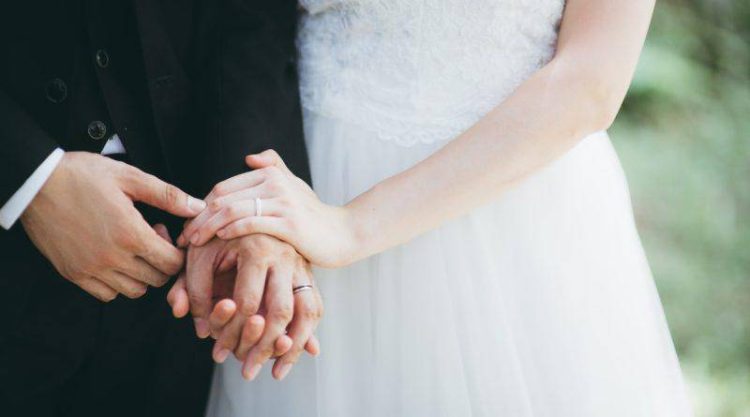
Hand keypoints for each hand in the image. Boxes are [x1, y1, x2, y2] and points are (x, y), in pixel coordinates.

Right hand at [20, 152, 204, 300]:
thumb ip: (168, 195)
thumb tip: (198, 207)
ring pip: (134, 290)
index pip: (172, 263)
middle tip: (148, 238)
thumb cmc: (83, 175)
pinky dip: (117, 284)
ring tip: (131, 248)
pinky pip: (107, 294)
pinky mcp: (74, 274)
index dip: (176, 251)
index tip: (163, 232)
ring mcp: (91, 269)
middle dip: (161, 261)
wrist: (36, 183)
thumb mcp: (130, 177)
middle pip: (157, 279)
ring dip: (141, 274)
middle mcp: (112, 258)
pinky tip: (114, 260)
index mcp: (131, 234)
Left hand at [169, 234, 322, 379]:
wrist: (249, 207)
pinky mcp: (309, 272)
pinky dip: (310, 332)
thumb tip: (201, 328)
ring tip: (276, 372)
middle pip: (280, 312)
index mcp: (257, 247)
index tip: (218, 352)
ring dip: (293, 346)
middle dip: (263, 347)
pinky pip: (316, 306)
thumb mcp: (199, 255)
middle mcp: (285, 256)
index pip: (247, 302)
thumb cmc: (217, 234)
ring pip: (308, 311)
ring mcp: (301, 264)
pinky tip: (303, 353)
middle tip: (248, 372)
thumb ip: (193, 288)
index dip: (230, 332)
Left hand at [178, 150, 359, 267]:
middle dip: (198, 218)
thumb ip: (274, 168)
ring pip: (231, 210)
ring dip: (207, 227)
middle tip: (184, 236)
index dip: (201, 205)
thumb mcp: (295, 186)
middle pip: (222, 197)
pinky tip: (219, 239)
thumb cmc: (314, 215)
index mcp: (271, 173)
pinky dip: (230, 229)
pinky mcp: (289, 224)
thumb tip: (250, 158)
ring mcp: (282, 202)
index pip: (224, 187)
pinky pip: (250, 223)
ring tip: (194, 242)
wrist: (343, 234)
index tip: (190, 223)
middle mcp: (275, 182)